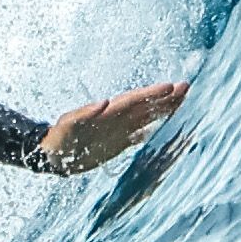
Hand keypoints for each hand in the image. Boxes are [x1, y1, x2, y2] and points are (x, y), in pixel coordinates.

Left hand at [36, 82, 185, 175]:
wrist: (53, 155)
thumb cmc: (59, 138)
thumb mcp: (68, 125)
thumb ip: (85, 114)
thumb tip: (104, 103)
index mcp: (108, 112)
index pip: (134, 100)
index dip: (152, 93)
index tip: (172, 86)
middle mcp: (117, 118)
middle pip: (146, 104)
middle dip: (166, 97)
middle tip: (187, 87)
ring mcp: (119, 129)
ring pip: (147, 116)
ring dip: (164, 109)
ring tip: (183, 100)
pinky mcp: (119, 142)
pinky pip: (142, 133)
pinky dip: (155, 129)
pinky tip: (168, 126)